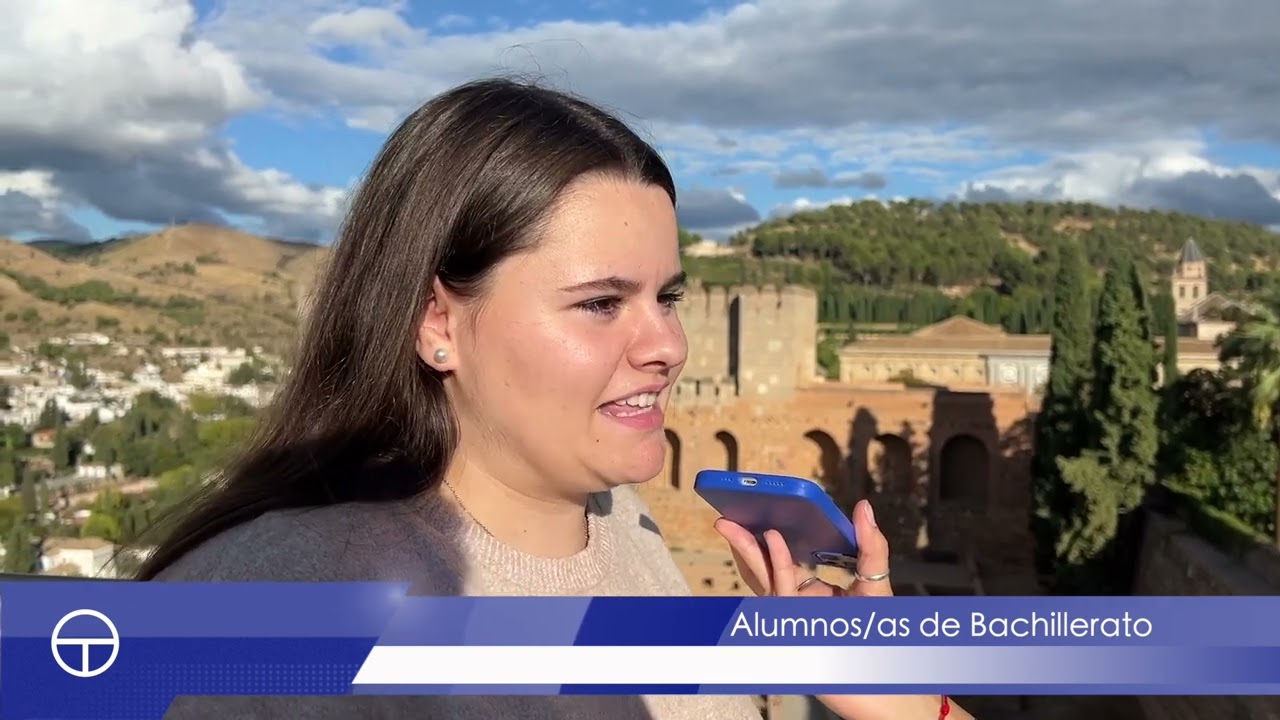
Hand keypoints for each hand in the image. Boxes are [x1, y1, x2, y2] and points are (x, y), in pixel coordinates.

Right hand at [714, 501, 972, 719]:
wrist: (886, 677)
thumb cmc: (880, 633)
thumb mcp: (875, 581)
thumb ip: (870, 545)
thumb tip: (863, 507)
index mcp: (812, 591)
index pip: (783, 561)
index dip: (767, 539)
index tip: (759, 514)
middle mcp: (798, 603)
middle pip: (765, 568)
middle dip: (745, 543)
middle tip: (727, 519)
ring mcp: (793, 617)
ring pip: (764, 580)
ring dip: (750, 552)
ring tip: (735, 527)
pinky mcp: (795, 627)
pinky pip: (780, 592)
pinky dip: (778, 564)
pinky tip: (775, 540)